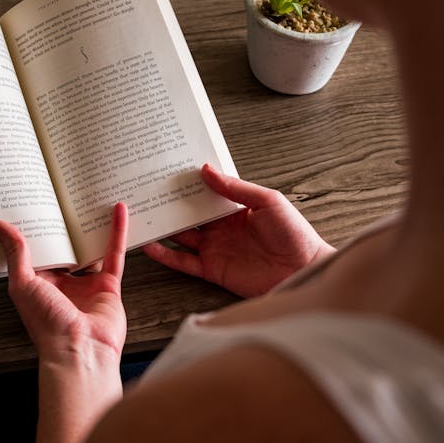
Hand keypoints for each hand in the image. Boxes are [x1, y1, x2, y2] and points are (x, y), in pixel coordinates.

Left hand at [0, 204, 129, 442]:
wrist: (80, 350)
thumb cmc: (47, 324)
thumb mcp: (23, 283)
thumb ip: (15, 253)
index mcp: (38, 283)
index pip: (35, 249)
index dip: (33, 228)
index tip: (28, 202)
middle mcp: (62, 283)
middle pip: (64, 246)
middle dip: (62, 223)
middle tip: (60, 191)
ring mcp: (86, 284)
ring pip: (89, 248)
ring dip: (90, 225)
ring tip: (90, 196)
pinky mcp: (109, 286)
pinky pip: (114, 254)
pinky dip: (117, 231)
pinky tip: (118, 210)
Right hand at [142, 164, 333, 297]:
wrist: (304, 271)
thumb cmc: (294, 235)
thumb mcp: (268, 202)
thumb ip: (236, 188)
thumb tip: (207, 170)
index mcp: (234, 208)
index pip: (204, 192)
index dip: (187, 183)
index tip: (166, 171)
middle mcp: (221, 227)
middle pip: (187, 213)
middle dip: (168, 204)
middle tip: (144, 191)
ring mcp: (214, 248)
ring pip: (180, 236)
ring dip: (162, 228)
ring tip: (140, 217)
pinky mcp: (211, 269)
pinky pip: (182, 261)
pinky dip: (165, 255)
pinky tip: (149, 246)